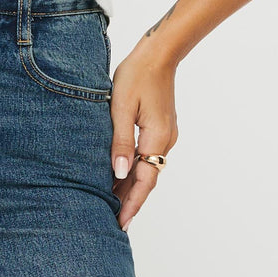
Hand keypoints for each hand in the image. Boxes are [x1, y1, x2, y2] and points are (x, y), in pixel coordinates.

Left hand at [109, 44, 178, 230]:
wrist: (158, 53)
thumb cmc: (137, 74)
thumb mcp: (121, 106)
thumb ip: (120, 141)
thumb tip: (118, 173)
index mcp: (157, 137)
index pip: (144, 181)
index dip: (132, 204)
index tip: (122, 223)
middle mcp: (166, 140)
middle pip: (147, 178)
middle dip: (130, 199)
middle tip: (111, 219)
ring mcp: (166, 134)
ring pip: (148, 167)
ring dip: (131, 183)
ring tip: (111, 200)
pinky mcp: (162, 126)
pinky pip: (149, 154)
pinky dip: (135, 166)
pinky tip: (120, 171)